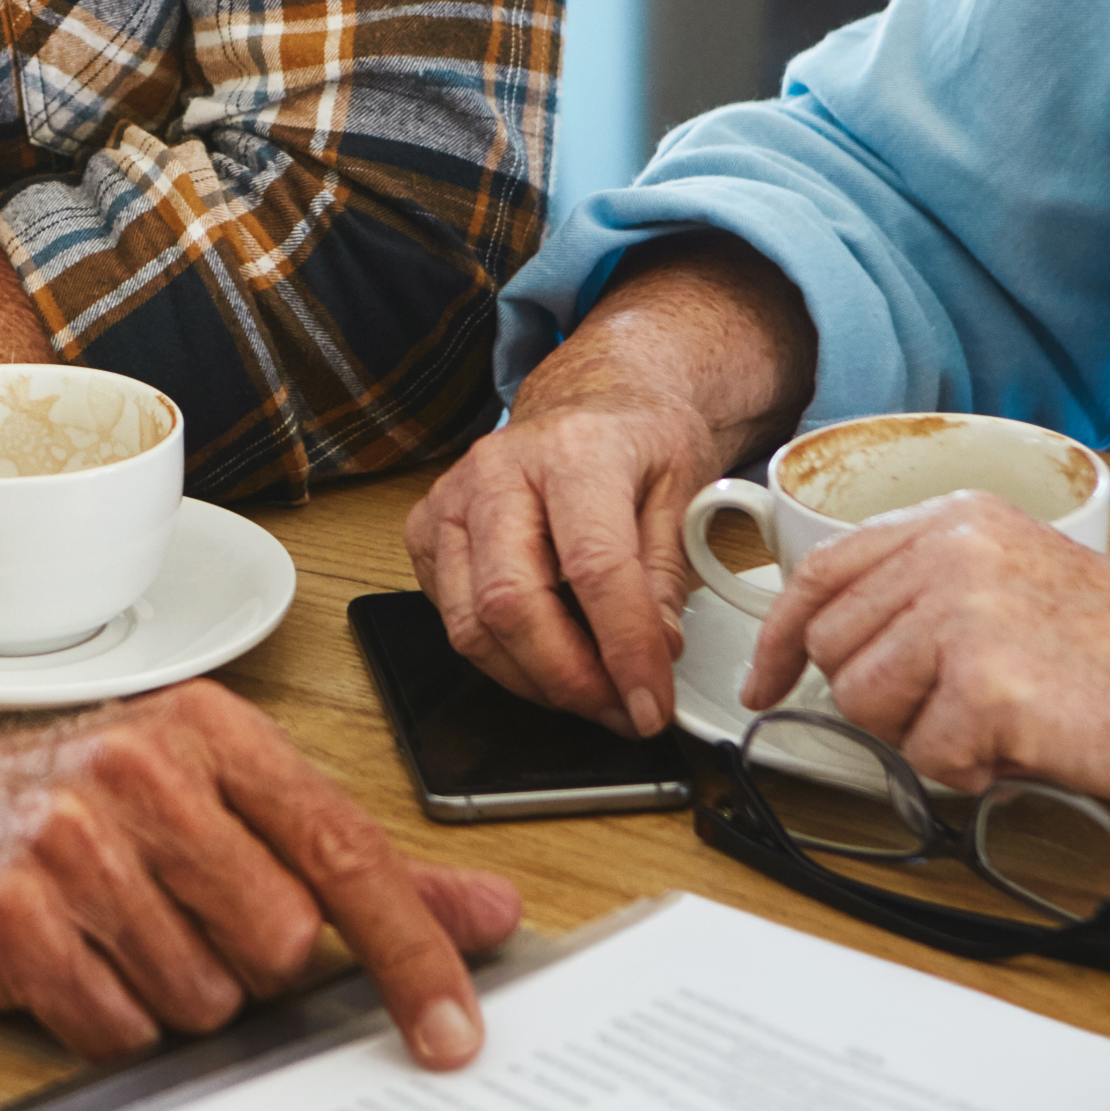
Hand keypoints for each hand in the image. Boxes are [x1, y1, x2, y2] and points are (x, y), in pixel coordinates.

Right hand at [0, 682, 522, 1066]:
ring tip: (117, 936)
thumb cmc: (78, 808)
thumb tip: (493, 912)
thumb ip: (360, 866)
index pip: (345, 854)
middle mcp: (141, 768)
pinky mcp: (6, 915)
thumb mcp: (222, 802)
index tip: (454, 1035)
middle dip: (249, 966)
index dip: (412, 953)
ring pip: (202, 998)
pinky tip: (73, 966)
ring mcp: (66, 838)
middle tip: (183, 923)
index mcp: (213, 731)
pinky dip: (109, 1021)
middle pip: (279, 943)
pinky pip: (118, 1029)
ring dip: (174, 995)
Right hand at [407, 236, 817, 736]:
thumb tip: (653, 655)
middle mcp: (496, 471)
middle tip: (619, 711)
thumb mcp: (683, 491)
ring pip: (470, 625)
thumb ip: (665, 575)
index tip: (651, 704)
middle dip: (569, 679)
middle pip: (511, 604)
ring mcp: (450, 501)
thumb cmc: (637, 438)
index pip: (593, 567)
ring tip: (591, 694)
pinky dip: (502, 659)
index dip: (624, 649)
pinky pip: (451, 620)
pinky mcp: (425, 531)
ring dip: (534, 681)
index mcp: (571, 450)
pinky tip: (549, 659)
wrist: (591, 399)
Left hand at [741, 490, 1109, 804]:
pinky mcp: (986, 685)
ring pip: (866, 703)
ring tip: (1001, 719)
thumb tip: (832, 645)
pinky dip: (972, 770)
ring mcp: (966, 614)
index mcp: (957, 518)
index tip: (765, 678)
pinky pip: (926, 757)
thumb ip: (928, 589)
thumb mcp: (1018, 578)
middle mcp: (952, 551)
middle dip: (880, 699)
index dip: (782, 636)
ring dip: (925, 734)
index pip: (824, 571)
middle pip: (837, 648)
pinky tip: (1029, 742)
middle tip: (954, 709)